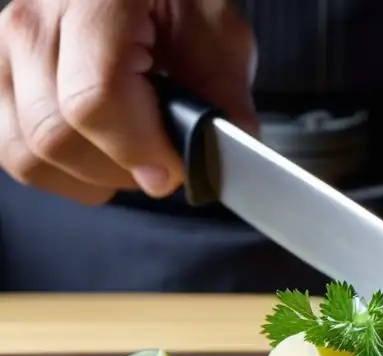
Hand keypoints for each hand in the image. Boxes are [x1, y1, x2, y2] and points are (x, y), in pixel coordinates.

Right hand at [0, 0, 255, 204]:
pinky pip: (16, 155)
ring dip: (92, 176)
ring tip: (133, 156)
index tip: (175, 167)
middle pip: (57, 134)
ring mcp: (5, 51)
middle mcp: (33, 22)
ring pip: (31, 154)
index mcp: (94, 0)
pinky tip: (100, 156)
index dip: (139, 149)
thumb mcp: (214, 29)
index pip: (94, 97)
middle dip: (121, 168)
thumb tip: (226, 143)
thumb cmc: (170, 0)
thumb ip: (222, 87)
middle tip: (162, 162)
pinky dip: (63, 173)